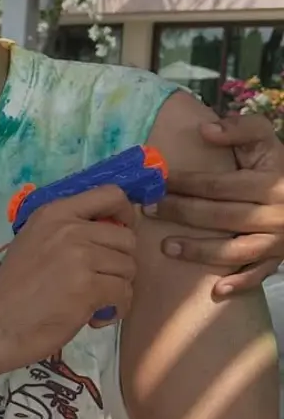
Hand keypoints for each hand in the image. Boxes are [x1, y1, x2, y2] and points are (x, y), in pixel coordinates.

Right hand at [0, 185, 138, 378]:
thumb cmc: (14, 287)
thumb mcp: (35, 241)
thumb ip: (68, 230)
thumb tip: (112, 231)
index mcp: (54, 212)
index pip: (110, 194)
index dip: (126, 214)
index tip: (119, 233)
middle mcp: (69, 228)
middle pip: (126, 238)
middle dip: (120, 263)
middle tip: (101, 280)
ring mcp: (80, 257)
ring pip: (129, 267)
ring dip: (118, 288)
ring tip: (95, 301)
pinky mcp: (88, 287)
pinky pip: (124, 293)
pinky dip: (116, 309)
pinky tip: (95, 316)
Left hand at [150, 114, 283, 294]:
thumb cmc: (277, 166)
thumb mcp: (265, 140)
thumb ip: (239, 128)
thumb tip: (205, 130)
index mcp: (270, 183)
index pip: (218, 185)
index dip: (185, 183)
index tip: (157, 181)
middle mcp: (276, 214)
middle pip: (220, 216)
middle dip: (180, 213)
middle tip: (148, 210)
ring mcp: (278, 240)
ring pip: (235, 250)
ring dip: (199, 251)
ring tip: (165, 247)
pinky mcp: (278, 259)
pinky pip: (258, 274)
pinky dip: (239, 283)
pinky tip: (216, 290)